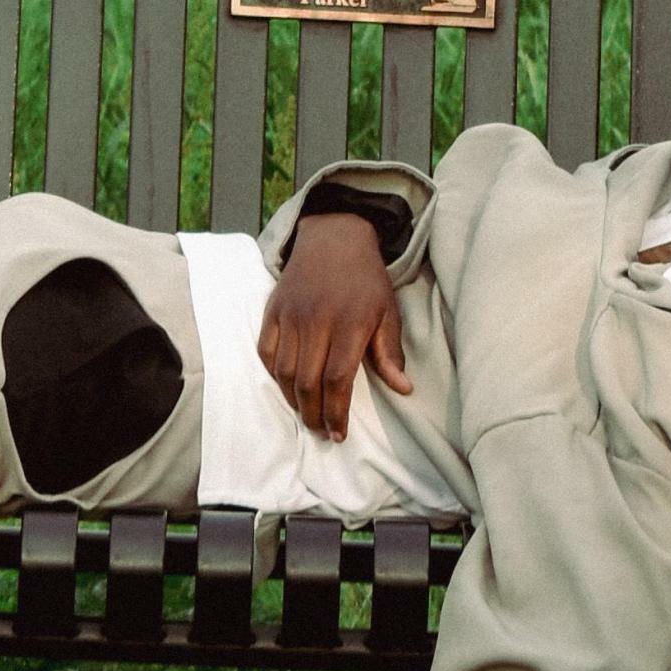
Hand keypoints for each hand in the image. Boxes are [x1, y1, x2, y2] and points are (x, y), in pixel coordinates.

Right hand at [257, 211, 411, 441]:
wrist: (334, 237)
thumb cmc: (366, 279)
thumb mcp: (388, 311)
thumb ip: (390, 353)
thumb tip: (403, 389)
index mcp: (350, 323)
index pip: (337, 379)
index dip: (336, 412)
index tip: (339, 434)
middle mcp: (316, 321)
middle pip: (307, 381)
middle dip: (313, 414)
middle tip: (321, 431)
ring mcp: (291, 315)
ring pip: (284, 371)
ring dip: (293, 400)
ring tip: (306, 414)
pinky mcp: (273, 310)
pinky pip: (267, 351)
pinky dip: (274, 375)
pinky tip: (287, 387)